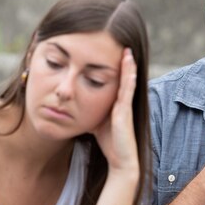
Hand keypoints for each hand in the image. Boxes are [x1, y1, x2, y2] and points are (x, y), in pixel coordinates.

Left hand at [92, 48, 138, 175]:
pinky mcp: (126, 110)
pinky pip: (127, 89)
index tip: (112, 52)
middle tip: (123, 45)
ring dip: (128, 64)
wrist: (121, 159)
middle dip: (123, 62)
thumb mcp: (96, 122)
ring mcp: (126, 105)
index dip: (116, 67)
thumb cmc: (109, 143)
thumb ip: (90, 111)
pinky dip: (129, 75)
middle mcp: (123, 102)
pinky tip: (129, 64)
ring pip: (128, 80)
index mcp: (116, 104)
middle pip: (123, 78)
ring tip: (127, 49)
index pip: (116, 81)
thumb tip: (75, 104)